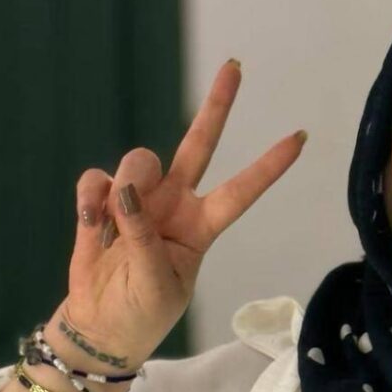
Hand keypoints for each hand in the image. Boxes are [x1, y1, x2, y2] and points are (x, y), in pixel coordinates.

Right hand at [61, 59, 306, 364]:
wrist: (100, 325)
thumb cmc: (143, 311)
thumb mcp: (158, 285)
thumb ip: (143, 238)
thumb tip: (126, 191)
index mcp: (202, 228)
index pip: (242, 191)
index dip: (269, 166)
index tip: (301, 138)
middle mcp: (176, 204)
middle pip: (200, 144)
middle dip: (217, 106)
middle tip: (237, 66)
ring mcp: (140, 199)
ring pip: (140, 161)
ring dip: (125, 186)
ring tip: (112, 227)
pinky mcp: (103, 200)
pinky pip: (97, 179)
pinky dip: (91, 197)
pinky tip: (92, 224)